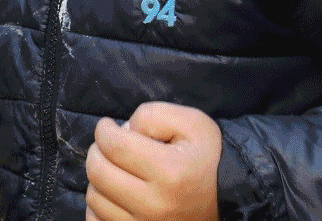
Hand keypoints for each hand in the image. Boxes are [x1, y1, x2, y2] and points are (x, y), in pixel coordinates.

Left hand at [85, 101, 221, 220]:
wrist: (227, 201)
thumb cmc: (207, 159)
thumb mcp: (193, 124)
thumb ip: (154, 116)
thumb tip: (123, 129)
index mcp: (170, 172)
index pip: (114, 145)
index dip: (104, 130)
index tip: (107, 127)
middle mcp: (155, 204)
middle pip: (98, 172)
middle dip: (97, 151)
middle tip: (109, 145)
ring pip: (94, 197)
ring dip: (99, 178)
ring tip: (116, 169)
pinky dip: (99, 205)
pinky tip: (114, 194)